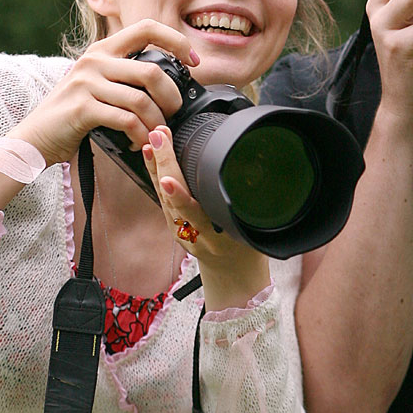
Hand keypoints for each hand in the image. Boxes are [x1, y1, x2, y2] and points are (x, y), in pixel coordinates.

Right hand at [7, 19, 198, 166]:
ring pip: (142, 101)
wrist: (34, 138)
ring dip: (157, 123)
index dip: (176, 41)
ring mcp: (86, 83)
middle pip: (152, 72)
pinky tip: (138, 143)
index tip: (193, 61)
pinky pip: (127, 121)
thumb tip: (170, 81)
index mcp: (103, 50)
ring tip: (154, 134)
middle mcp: (94, 61)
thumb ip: (126, 75)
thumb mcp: (99, 84)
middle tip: (173, 114)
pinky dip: (139, 136)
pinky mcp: (82, 108)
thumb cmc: (74, 114)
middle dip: (172, 98)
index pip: (147, 28)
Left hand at [142, 125, 267, 307]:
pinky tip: (152, 156)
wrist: (232, 275)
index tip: (169, 178)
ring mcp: (180, 231)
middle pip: (172, 199)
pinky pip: (161, 198)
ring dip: (156, 166)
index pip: (193, 216)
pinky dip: (156, 175)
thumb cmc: (246, 250)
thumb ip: (250, 207)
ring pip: (162, 197)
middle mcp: (193, 235)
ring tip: (153, 141)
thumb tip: (259, 174)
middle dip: (165, 166)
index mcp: (215, 239)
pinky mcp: (173, 225)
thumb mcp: (253, 230)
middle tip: (160, 137)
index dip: (180, 197)